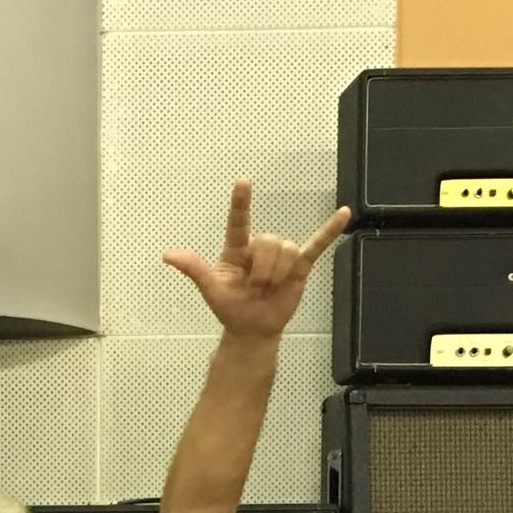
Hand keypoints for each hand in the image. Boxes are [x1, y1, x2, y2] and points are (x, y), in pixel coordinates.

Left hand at [163, 183, 348, 342]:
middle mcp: (259, 246)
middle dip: (263, 269)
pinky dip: (330, 230)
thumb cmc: (230, 307)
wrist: (252, 329)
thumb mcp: (211, 289)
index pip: (239, 221)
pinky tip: (344, 214)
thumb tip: (168, 255)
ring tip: (270, 289)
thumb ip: (194, 269)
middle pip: (267, 243)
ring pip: (286, 250)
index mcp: (237, 248)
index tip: (243, 183)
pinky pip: (317, 245)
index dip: (241, 203)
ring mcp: (281, 254)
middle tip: (256, 288)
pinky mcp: (300, 266)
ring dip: (278, 274)